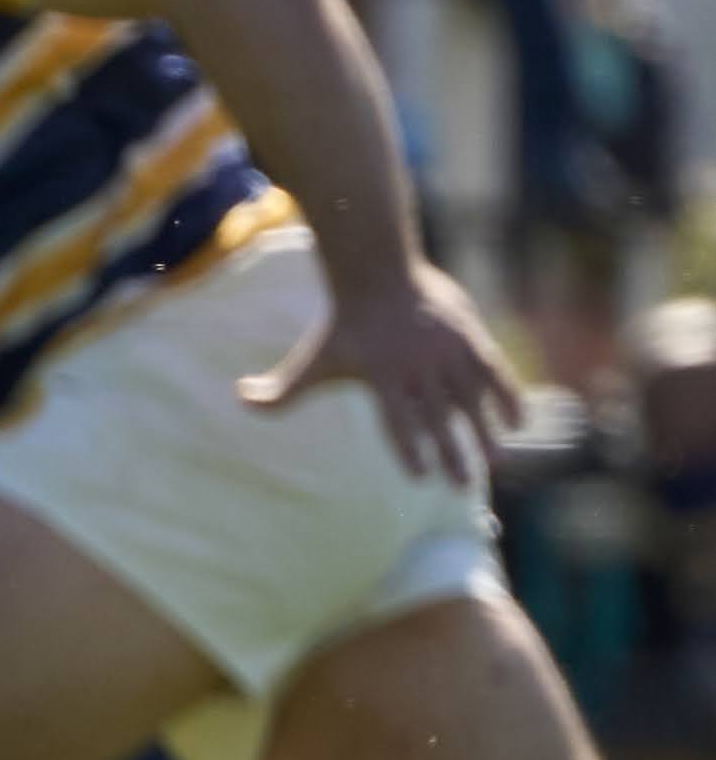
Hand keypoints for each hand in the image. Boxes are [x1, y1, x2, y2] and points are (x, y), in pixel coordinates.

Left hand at [243, 258, 522, 485]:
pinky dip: (508, 394)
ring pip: (470, 397)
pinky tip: (519, 421)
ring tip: (496, 462)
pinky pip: (494, 370)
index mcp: (382, 376)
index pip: (397, 420)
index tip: (420, 478)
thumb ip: (282, 389)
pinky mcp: (470, 338)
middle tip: (461, 486)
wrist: (377, 272)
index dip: (410, 448)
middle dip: (451, 452)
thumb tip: (241, 400)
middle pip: (438, 417)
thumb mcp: (314, 359)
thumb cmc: (345, 326)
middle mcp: (418, 366)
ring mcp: (447, 351)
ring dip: (484, 430)